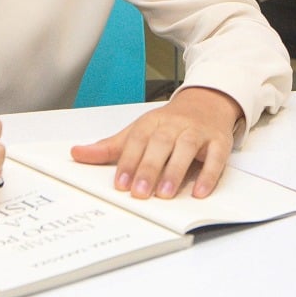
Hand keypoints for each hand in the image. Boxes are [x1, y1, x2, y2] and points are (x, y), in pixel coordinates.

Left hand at [70, 87, 244, 199]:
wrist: (207, 103)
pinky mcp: (219, 141)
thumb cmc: (169, 123)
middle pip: (161, 144)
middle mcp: (175, 125)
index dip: (128, 162)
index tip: (120, 184)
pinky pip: (216, 157)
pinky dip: (209, 174)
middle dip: (150, 168)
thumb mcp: (138, 131)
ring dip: (176, 171)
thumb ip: (110, 147)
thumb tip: (76, 154)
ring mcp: (198, 132)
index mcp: (152, 123)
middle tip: (140, 193)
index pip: (137, 140)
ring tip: (165, 193)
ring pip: (187, 148)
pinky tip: (199, 192)